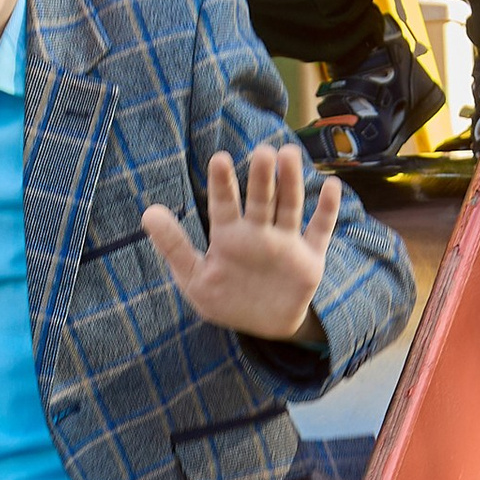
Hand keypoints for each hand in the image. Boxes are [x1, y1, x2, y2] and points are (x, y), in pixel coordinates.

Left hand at [143, 142, 342, 343]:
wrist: (263, 328)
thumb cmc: (225, 300)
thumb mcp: (194, 278)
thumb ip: (173, 246)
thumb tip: (148, 212)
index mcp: (229, 236)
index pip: (224, 204)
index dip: (222, 183)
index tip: (220, 159)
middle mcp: (258, 233)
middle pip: (261, 199)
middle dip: (262, 177)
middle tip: (263, 151)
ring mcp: (285, 244)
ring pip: (289, 207)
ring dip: (291, 183)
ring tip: (289, 155)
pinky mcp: (309, 259)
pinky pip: (320, 231)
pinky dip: (328, 210)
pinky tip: (331, 186)